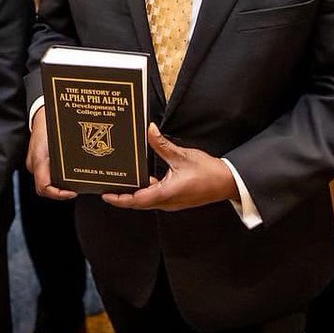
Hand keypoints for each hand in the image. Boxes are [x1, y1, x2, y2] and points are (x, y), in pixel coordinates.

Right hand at [27, 108, 77, 200]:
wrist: (41, 112)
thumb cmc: (48, 122)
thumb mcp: (56, 139)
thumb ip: (63, 156)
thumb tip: (73, 175)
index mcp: (38, 161)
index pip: (44, 188)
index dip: (58, 194)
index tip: (72, 192)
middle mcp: (35, 165)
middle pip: (46, 188)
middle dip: (61, 192)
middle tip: (77, 189)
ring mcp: (37, 163)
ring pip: (48, 182)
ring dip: (61, 185)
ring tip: (77, 182)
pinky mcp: (41, 160)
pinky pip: (49, 173)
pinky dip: (60, 176)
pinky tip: (71, 173)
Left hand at [102, 124, 238, 210]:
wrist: (227, 183)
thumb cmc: (207, 172)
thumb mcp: (182, 155)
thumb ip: (162, 144)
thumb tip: (149, 129)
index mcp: (165, 194)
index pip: (136, 200)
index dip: (120, 199)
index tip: (106, 195)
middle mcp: (166, 202)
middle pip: (138, 203)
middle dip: (122, 197)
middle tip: (107, 187)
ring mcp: (172, 202)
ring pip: (147, 201)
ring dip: (134, 194)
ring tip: (121, 183)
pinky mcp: (176, 199)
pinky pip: (156, 197)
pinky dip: (146, 190)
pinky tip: (142, 179)